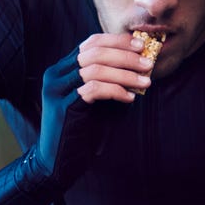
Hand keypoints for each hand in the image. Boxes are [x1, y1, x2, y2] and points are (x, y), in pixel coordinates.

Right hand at [33, 41, 133, 188]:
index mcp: (63, 69)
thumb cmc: (80, 132)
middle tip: (147, 63)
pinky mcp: (63, 107)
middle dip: (125, 55)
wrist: (58, 163)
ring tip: (144, 82)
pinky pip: (93, 89)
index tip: (141, 45)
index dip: (117, 41)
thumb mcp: (96, 101)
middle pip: (93, 52)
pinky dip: (115, 91)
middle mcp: (56, 75)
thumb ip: (110, 82)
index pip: (90, 43)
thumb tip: (138, 67)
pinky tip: (130, 98)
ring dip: (124, 73)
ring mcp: (57, 90)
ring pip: (94, 69)